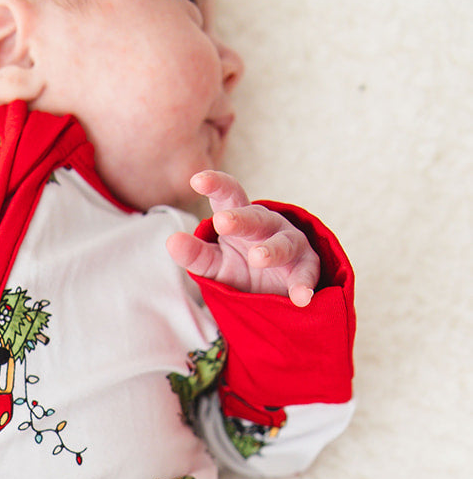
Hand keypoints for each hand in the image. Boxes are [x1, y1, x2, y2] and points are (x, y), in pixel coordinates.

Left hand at [166, 171, 319, 306]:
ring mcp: (290, 243)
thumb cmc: (241, 268)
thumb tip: (171, 241)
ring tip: (257, 258)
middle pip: (255, 218)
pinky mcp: (306, 267)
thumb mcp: (214, 264)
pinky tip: (301, 297)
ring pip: (283, 243)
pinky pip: (306, 274)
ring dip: (272, 250)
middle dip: (240, 219)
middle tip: (222, 222)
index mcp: (241, 217)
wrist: (273, 292)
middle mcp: (267, 225)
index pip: (228, 195)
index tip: (197, 180)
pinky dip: (303, 285)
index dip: (215, 185)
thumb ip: (194, 254)